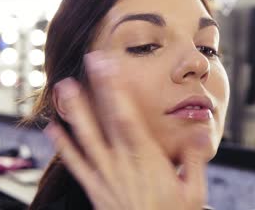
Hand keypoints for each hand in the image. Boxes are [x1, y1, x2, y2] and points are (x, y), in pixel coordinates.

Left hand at [45, 51, 206, 209]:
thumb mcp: (193, 191)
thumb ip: (194, 160)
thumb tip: (202, 131)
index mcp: (146, 159)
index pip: (128, 117)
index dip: (117, 90)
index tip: (110, 66)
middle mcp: (122, 162)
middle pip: (107, 120)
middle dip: (98, 89)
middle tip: (88, 62)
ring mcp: (105, 175)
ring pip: (87, 138)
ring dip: (75, 111)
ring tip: (64, 88)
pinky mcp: (95, 188)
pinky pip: (76, 165)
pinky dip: (63, 147)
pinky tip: (52, 130)